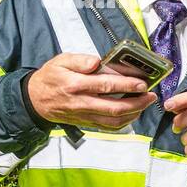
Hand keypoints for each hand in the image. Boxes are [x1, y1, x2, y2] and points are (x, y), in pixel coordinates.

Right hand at [26, 53, 155, 129]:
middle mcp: (81, 102)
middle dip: (137, 102)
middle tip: (151, 95)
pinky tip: (134, 113)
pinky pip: (109, 126)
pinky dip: (125, 122)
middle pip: (114, 107)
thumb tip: (97, 61)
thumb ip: (79, 60)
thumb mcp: (61, 61)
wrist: (35, 100)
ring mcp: (85, 115)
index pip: (105, 85)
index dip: (126, 85)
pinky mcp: (87, 122)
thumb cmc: (51, 78)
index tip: (142, 83)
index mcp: (75, 84)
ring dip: (134, 113)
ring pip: (114, 120)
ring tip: (146, 103)